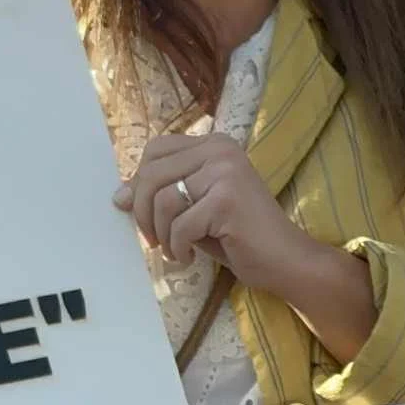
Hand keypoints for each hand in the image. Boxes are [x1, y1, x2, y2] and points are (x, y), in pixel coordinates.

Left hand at [113, 132, 316, 292]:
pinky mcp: (227, 199)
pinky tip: (190, 257)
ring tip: (176, 249)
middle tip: (153, 239)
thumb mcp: (192, 208)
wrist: (287, 261)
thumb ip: (160, 195)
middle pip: (151, 174)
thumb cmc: (237, 235)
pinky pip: (180, 225)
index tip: (143, 213)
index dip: (139, 183)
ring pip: (163, 200)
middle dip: (143, 213)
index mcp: (212, 144)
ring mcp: (225, 172)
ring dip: (162, 234)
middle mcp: (220, 149)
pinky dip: (178, 247)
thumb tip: (117, 196)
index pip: (154, 151)